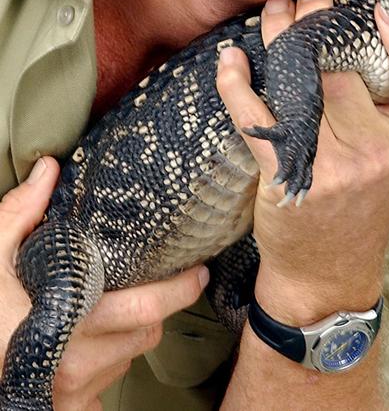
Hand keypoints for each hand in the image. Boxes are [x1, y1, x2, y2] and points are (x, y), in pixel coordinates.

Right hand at [0, 157, 207, 410]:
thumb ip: (21, 212)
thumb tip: (49, 169)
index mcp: (64, 316)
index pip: (143, 307)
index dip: (177, 288)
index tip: (199, 268)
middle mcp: (74, 358)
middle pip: (148, 328)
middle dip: (170, 302)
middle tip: (192, 277)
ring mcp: (73, 387)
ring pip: (135, 352)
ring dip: (140, 328)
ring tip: (133, 299)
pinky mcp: (68, 405)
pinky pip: (114, 380)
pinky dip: (116, 358)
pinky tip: (108, 340)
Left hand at [216, 0, 388, 322]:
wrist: (330, 271)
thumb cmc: (366, 200)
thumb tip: (374, 33)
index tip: (377, 6)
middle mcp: (376, 152)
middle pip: (343, 72)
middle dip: (319, 24)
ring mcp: (330, 165)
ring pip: (299, 84)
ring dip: (278, 38)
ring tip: (273, 10)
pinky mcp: (286, 175)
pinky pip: (256, 118)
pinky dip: (235, 84)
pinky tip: (229, 57)